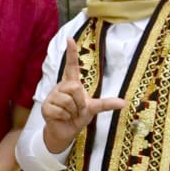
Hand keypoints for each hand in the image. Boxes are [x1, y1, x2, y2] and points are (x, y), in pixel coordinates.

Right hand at [41, 39, 127, 154]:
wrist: (65, 132)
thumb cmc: (77, 116)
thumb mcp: (93, 108)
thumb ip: (105, 104)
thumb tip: (124, 102)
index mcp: (71, 83)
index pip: (71, 65)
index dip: (71, 52)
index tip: (70, 38)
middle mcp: (60, 87)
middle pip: (75, 87)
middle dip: (80, 102)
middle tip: (77, 109)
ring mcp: (51, 97)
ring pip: (68, 100)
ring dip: (73, 111)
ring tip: (69, 114)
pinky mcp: (46, 107)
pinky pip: (61, 110)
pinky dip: (65, 117)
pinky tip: (61, 118)